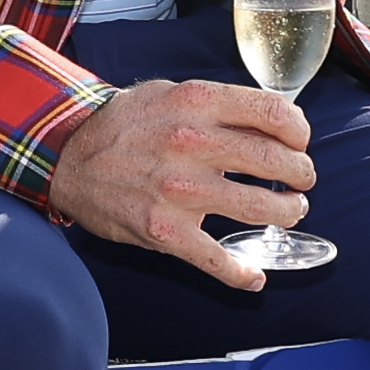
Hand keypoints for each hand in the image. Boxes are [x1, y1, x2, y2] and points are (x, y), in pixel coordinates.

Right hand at [46, 79, 315, 293]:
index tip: (298, 142)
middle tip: (301, 182)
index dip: (299, 132)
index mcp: (197, 104)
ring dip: (288, 214)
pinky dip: (243, 274)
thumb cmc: (123, 125)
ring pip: (262, 209)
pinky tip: (253, 277)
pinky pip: (218, 260)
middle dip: (302, 175)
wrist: (67, 158)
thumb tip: (270, 120)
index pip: (276, 115)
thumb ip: (217, 104)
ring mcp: (180, 191)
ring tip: (288, 212)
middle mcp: (192, 144)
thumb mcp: (168, 92)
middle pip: (278, 163)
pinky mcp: (166, 231)